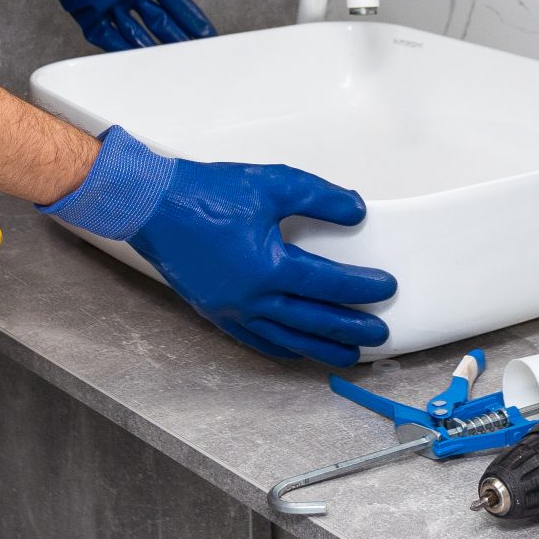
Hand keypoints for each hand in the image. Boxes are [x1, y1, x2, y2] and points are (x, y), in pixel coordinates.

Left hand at [0, 0, 219, 50]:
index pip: (174, 2)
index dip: (191, 18)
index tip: (208, 35)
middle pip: (158, 22)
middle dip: (176, 39)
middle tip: (195, 57)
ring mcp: (108, 6)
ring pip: (135, 33)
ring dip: (151, 48)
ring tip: (169, 66)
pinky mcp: (88, 16)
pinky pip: (108, 38)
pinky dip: (120, 50)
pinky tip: (134, 62)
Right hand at [39, 127, 395, 365]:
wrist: (152, 205)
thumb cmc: (206, 193)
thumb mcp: (272, 184)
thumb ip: (319, 198)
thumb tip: (355, 211)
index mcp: (269, 267)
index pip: (329, 284)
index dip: (362, 287)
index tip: (385, 286)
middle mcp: (252, 298)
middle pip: (313, 321)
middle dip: (350, 329)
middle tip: (379, 334)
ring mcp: (232, 310)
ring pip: (287, 339)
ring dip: (321, 347)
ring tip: (349, 354)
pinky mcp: (216, 312)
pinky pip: (255, 340)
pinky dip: (281, 349)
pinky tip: (295, 351)